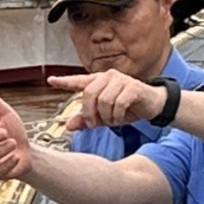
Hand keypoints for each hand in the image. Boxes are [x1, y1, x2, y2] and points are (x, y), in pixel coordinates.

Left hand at [47, 70, 165, 131]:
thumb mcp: (104, 116)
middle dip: (89, 112)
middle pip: (89, 93)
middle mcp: (108, 77)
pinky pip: (118, 103)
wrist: (152, 105)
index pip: (78, 81)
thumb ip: (86, 119)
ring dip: (106, 116)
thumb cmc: (127, 108)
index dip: (64, 81)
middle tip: (94, 123)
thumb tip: (68, 126)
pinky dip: (117, 115)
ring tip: (112, 120)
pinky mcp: (133, 87)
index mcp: (98, 82)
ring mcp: (121, 80)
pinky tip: (120, 118)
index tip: (51, 80)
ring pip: (103, 100)